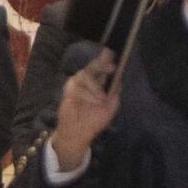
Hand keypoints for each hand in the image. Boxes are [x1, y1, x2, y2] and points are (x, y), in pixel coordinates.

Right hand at [50, 48, 120, 169]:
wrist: (79, 133)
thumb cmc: (95, 120)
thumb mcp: (111, 106)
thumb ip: (115, 91)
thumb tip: (119, 76)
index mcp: (97, 83)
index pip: (101, 67)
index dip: (106, 59)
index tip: (113, 54)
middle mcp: (87, 81)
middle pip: (93, 65)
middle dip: (102, 64)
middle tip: (112, 67)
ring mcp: (76, 84)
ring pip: (85, 75)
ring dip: (96, 88)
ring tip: (101, 100)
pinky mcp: (68, 90)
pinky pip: (78, 86)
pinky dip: (87, 95)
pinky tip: (91, 102)